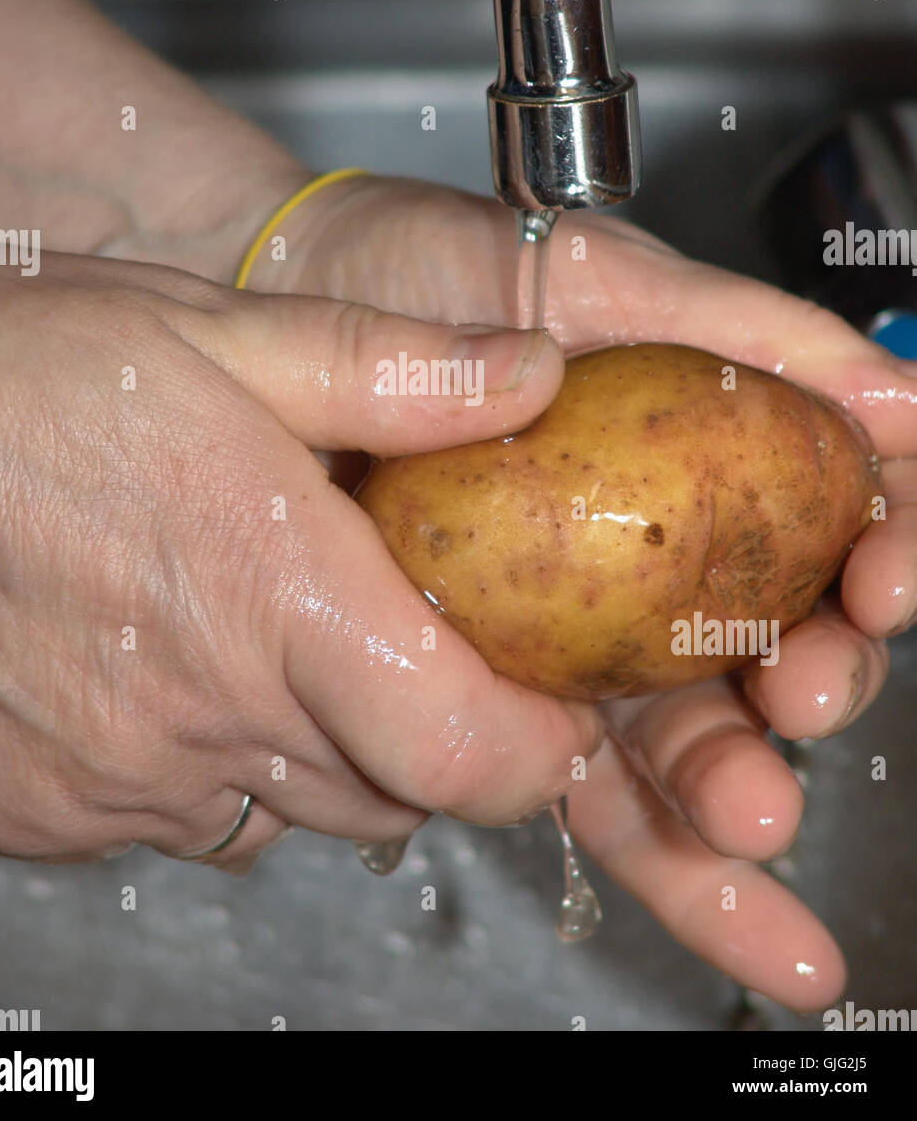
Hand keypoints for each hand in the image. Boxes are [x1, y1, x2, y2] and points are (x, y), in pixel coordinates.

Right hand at [0, 253, 604, 873]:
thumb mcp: (205, 334)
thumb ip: (390, 371)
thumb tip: (530, 375)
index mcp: (267, 593)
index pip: (465, 752)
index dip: (536, 748)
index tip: (550, 703)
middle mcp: (200, 715)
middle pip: (393, 794)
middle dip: (439, 734)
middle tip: (421, 642)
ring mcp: (116, 781)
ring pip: (290, 812)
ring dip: (326, 746)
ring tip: (290, 640)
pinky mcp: (44, 811)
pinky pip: (183, 817)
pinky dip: (214, 763)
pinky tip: (176, 668)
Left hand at [266, 172, 916, 1009]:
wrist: (298, 291)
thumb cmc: (443, 268)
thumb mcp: (600, 278)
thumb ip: (748, 332)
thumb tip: (900, 397)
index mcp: (713, 456)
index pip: (839, 518)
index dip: (888, 554)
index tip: (884, 575)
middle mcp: (664, 556)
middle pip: (778, 644)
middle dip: (817, 683)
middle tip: (801, 692)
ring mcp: (589, 631)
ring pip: (691, 733)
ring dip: (738, 787)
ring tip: (750, 816)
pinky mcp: (509, 686)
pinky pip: (588, 779)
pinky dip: (659, 846)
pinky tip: (717, 886)